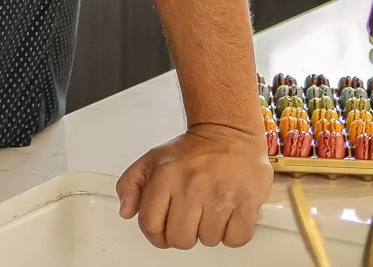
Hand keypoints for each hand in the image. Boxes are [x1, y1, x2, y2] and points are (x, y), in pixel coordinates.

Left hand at [115, 122, 272, 248]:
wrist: (228, 131)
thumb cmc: (193, 150)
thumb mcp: (152, 159)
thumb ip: (131, 184)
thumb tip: (126, 211)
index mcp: (165, 176)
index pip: (151, 225)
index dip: (156, 235)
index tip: (163, 233)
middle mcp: (191, 186)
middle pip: (180, 239)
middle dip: (183, 235)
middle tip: (189, 220)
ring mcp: (220, 195)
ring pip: (208, 241)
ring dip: (209, 232)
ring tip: (210, 210)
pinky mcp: (246, 201)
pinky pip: (235, 239)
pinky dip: (232, 234)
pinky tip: (227, 216)